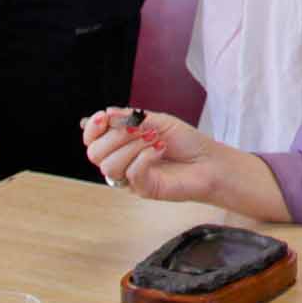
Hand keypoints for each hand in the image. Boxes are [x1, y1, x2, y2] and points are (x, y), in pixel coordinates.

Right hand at [79, 108, 226, 203]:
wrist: (209, 161)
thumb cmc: (185, 142)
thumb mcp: (157, 121)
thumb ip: (131, 118)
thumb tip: (106, 112)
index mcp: (121, 144)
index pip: (92, 140)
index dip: (92, 128)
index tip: (104, 118)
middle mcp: (121, 162)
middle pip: (95, 153)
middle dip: (115, 136)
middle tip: (140, 129)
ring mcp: (130, 178)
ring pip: (109, 166)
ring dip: (132, 146)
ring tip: (154, 138)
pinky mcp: (143, 189)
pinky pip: (131, 173)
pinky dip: (146, 156)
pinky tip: (161, 149)